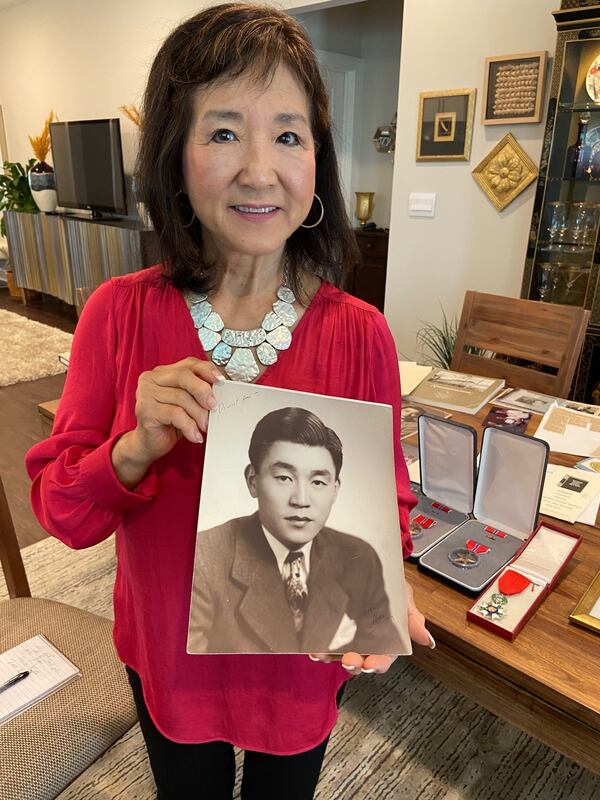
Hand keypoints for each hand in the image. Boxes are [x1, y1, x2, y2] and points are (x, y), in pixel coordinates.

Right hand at [112, 357, 222, 486]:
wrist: (149, 444)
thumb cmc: (170, 422)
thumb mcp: (187, 403)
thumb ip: (198, 392)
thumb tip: (221, 389)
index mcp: (163, 372)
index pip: (188, 364)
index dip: (207, 370)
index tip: (221, 381)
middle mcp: (152, 379)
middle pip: (183, 375)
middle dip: (203, 390)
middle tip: (214, 406)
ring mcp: (146, 393)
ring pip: (181, 396)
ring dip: (198, 414)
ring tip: (205, 426)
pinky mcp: (146, 410)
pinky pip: (174, 414)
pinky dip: (189, 425)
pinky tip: (194, 435)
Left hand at [308, 581, 434, 674]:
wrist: (367, 560)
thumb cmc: (390, 585)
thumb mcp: (404, 598)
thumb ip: (413, 620)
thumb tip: (427, 640)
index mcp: (385, 640)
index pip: (384, 658)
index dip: (378, 664)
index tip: (372, 664)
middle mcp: (364, 642)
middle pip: (359, 661)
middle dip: (353, 664)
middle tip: (349, 659)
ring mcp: (345, 636)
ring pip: (337, 655)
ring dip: (329, 658)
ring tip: (322, 654)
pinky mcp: (330, 628)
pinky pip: (322, 641)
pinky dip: (316, 646)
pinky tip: (312, 646)